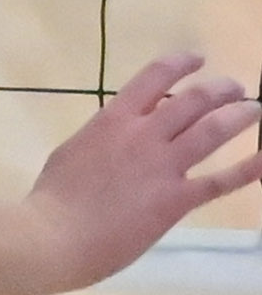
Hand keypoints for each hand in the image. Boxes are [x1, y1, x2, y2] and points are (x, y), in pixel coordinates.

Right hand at [24, 51, 259, 287]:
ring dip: (239, 117)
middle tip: (236, 89)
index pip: (155, 76)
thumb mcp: (74, 150)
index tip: (198, 59)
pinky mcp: (176, 200)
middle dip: (221, 90)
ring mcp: (163, 166)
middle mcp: (144, 134)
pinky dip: (246, 170)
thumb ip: (103, 138)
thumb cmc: (53, 197)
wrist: (56, 235)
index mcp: (113, 119)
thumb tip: (117, 137)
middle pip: (193, 100)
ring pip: (212, 131)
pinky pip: (219, 182)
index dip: (181, 63)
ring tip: (254, 110)